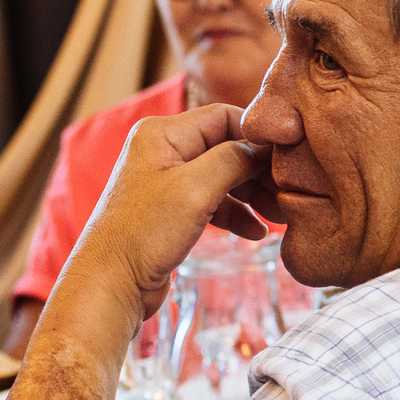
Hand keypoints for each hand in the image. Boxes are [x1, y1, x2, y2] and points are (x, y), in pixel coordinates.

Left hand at [66, 106, 270, 325]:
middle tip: (288, 193)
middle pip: (228, 147)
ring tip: (279, 216)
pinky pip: (215, 201)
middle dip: (260, 171)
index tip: (288, 160)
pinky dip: (237, 213)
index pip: (226, 117)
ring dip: (254, 195)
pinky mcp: (173, 209)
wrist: (111, 283)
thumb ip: (235, 159)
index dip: (258, 137)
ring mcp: (168, 180)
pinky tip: (256, 233)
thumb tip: (266, 146)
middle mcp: (164, 150)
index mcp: (163, 133)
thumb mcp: (196, 188)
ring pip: (225, 176)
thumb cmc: (144, 233)